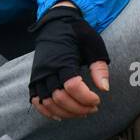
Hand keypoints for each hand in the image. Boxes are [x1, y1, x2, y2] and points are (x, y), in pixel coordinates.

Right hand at [28, 2, 109, 119]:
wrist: (55, 23)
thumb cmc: (77, 34)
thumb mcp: (94, 45)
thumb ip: (99, 67)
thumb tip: (104, 88)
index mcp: (63, 59)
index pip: (72, 86)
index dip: (86, 97)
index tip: (98, 99)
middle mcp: (47, 69)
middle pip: (60, 97)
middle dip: (79, 108)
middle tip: (93, 108)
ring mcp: (38, 75)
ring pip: (48, 102)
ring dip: (66, 112)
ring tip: (82, 112)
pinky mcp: (34, 79)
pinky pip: (36, 101)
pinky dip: (46, 111)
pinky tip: (61, 115)